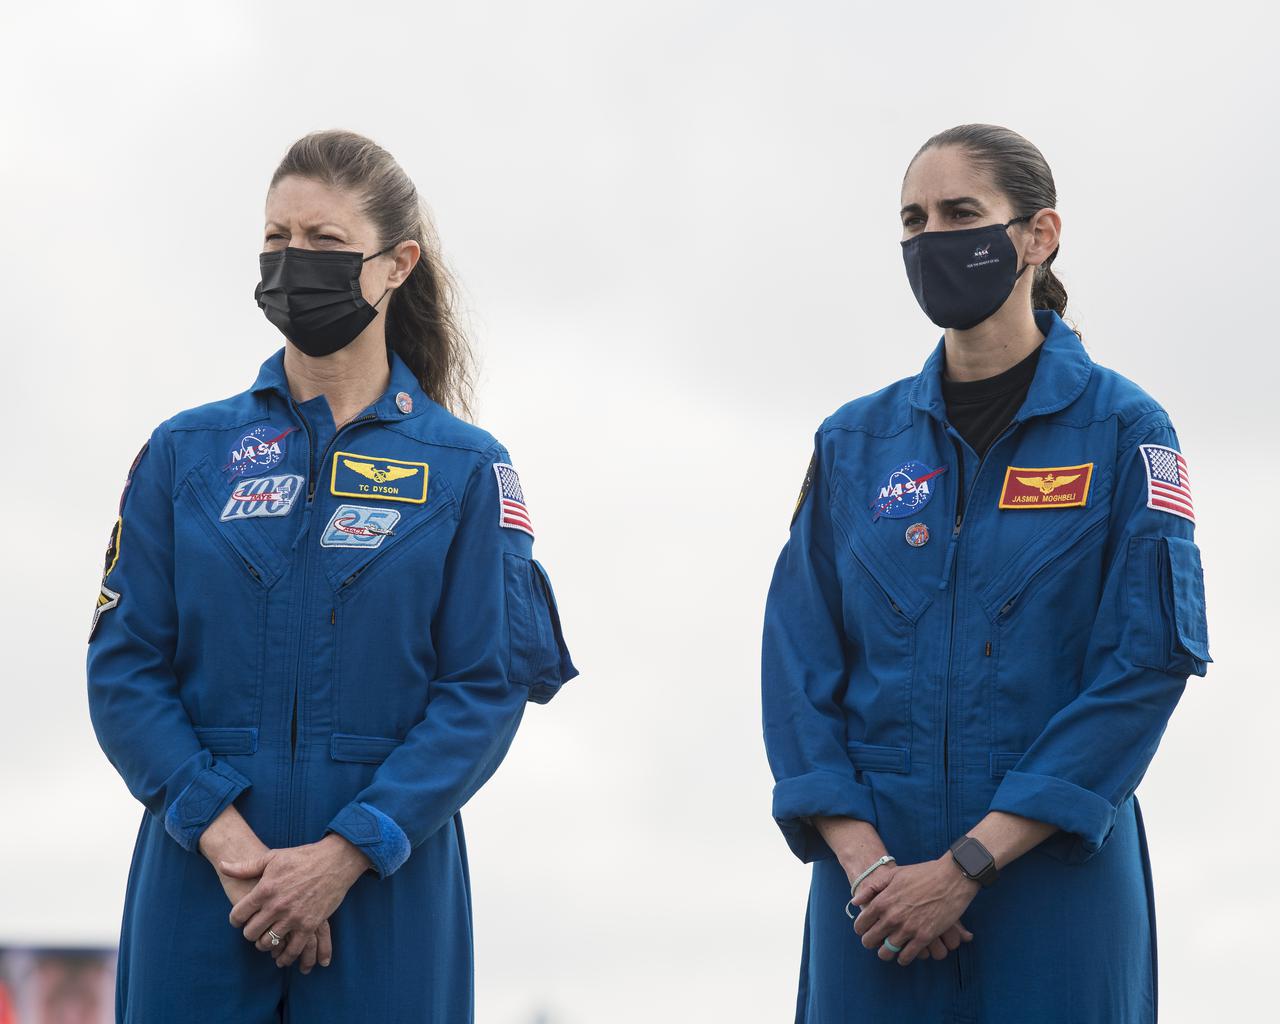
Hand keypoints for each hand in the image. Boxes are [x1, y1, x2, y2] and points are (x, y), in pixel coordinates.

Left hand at [213, 863, 332, 973]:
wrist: (335, 861)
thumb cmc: (302, 857)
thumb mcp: (272, 857)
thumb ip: (246, 867)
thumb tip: (223, 866)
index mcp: (265, 889)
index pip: (238, 914)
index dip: (236, 919)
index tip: (240, 919)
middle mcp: (276, 906)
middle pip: (250, 933)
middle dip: (249, 933)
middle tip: (254, 929)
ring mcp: (293, 917)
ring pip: (268, 943)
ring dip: (265, 944)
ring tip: (266, 940)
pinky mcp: (309, 925)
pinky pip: (293, 949)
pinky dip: (285, 957)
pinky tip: (282, 958)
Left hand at [849, 855, 977, 965]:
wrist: (951, 878)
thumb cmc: (922, 873)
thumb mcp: (893, 874)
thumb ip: (872, 888)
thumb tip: (855, 902)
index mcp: (882, 901)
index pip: (861, 924)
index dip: (860, 929)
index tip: (864, 930)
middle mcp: (892, 917)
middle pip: (870, 940)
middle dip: (870, 942)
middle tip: (874, 942)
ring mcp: (908, 928)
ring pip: (887, 952)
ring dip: (885, 953)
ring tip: (888, 951)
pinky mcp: (924, 937)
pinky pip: (907, 956)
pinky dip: (903, 958)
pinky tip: (903, 955)